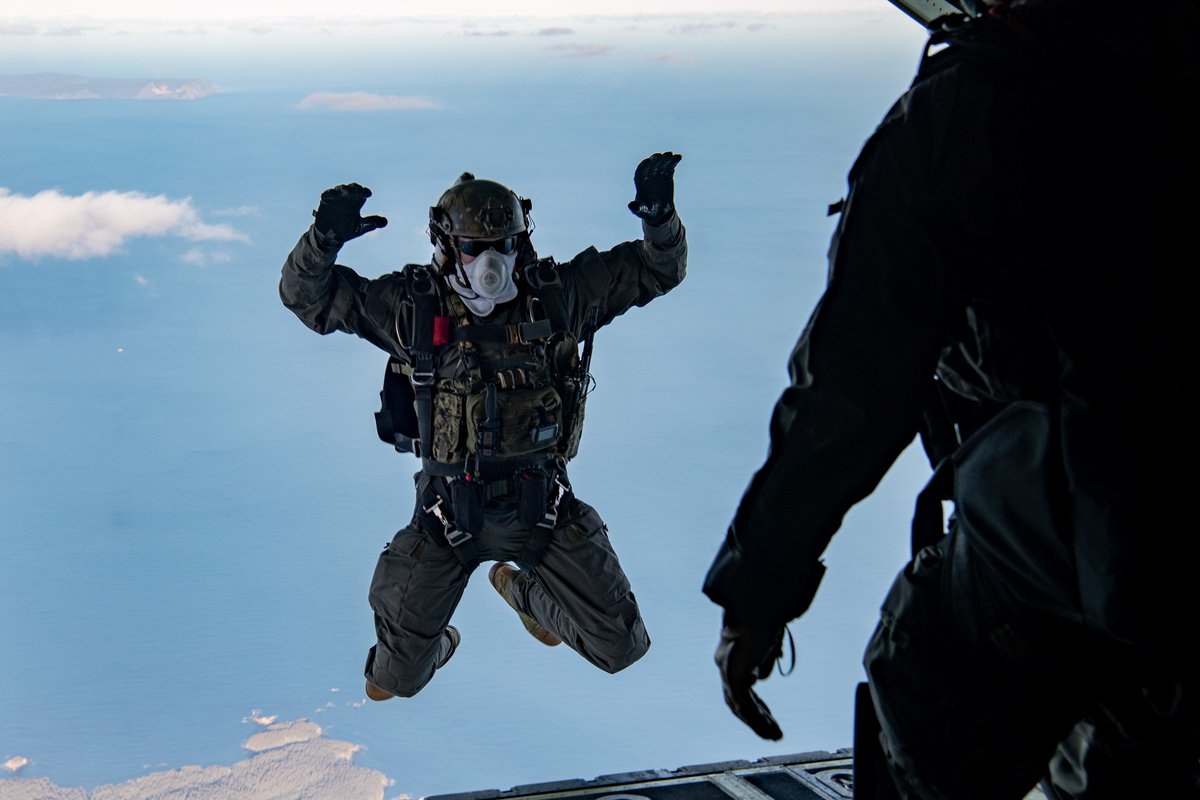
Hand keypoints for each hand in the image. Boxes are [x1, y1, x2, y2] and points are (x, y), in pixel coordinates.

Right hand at [312, 183, 387, 242]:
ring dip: (341, 189)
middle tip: (356, 189)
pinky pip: (326, 195)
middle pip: (351, 189)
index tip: (368, 194)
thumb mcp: (359, 228)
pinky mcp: (325, 201)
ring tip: (344, 190)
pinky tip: (329, 196)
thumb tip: (385, 221)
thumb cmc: (347, 230)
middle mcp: (346, 198)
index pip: (362, 193)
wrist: (331, 237)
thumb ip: (370, 224)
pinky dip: (328, 194)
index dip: (365, 192)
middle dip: (353, 188)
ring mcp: (335, 198)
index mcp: (356, 202)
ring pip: (338, 190)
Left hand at [628, 151, 681, 224]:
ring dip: (665, 158)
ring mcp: (658, 174)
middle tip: (661, 156)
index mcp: (640, 183)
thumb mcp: (643, 212)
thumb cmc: (649, 211)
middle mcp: (648, 176)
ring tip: (671, 155)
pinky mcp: (666, 175)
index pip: (640, 172)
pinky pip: (670, 166)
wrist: (660, 211)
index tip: (648, 160)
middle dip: (655, 160)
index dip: (644, 166)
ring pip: (661, 164)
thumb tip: (630, 205)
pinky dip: (673, 161)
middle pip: (651, 166)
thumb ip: (637, 208)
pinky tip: (678, 157)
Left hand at [715, 623, 784, 739]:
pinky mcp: (734, 674)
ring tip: (773, 736)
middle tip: (770, 732)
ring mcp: (727, 669)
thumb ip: (762, 656)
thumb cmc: (763, 614)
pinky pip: (744, 704)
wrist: (758, 603)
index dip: (754, 702)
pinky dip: (756, 719)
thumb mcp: (766, 638)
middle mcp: (725, 662)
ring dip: (757, 723)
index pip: (740, 685)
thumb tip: (758, 676)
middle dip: (755, 717)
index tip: (767, 716)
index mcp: (731, 653)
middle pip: (737, 699)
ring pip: (739, 705)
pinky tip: (767, 730)